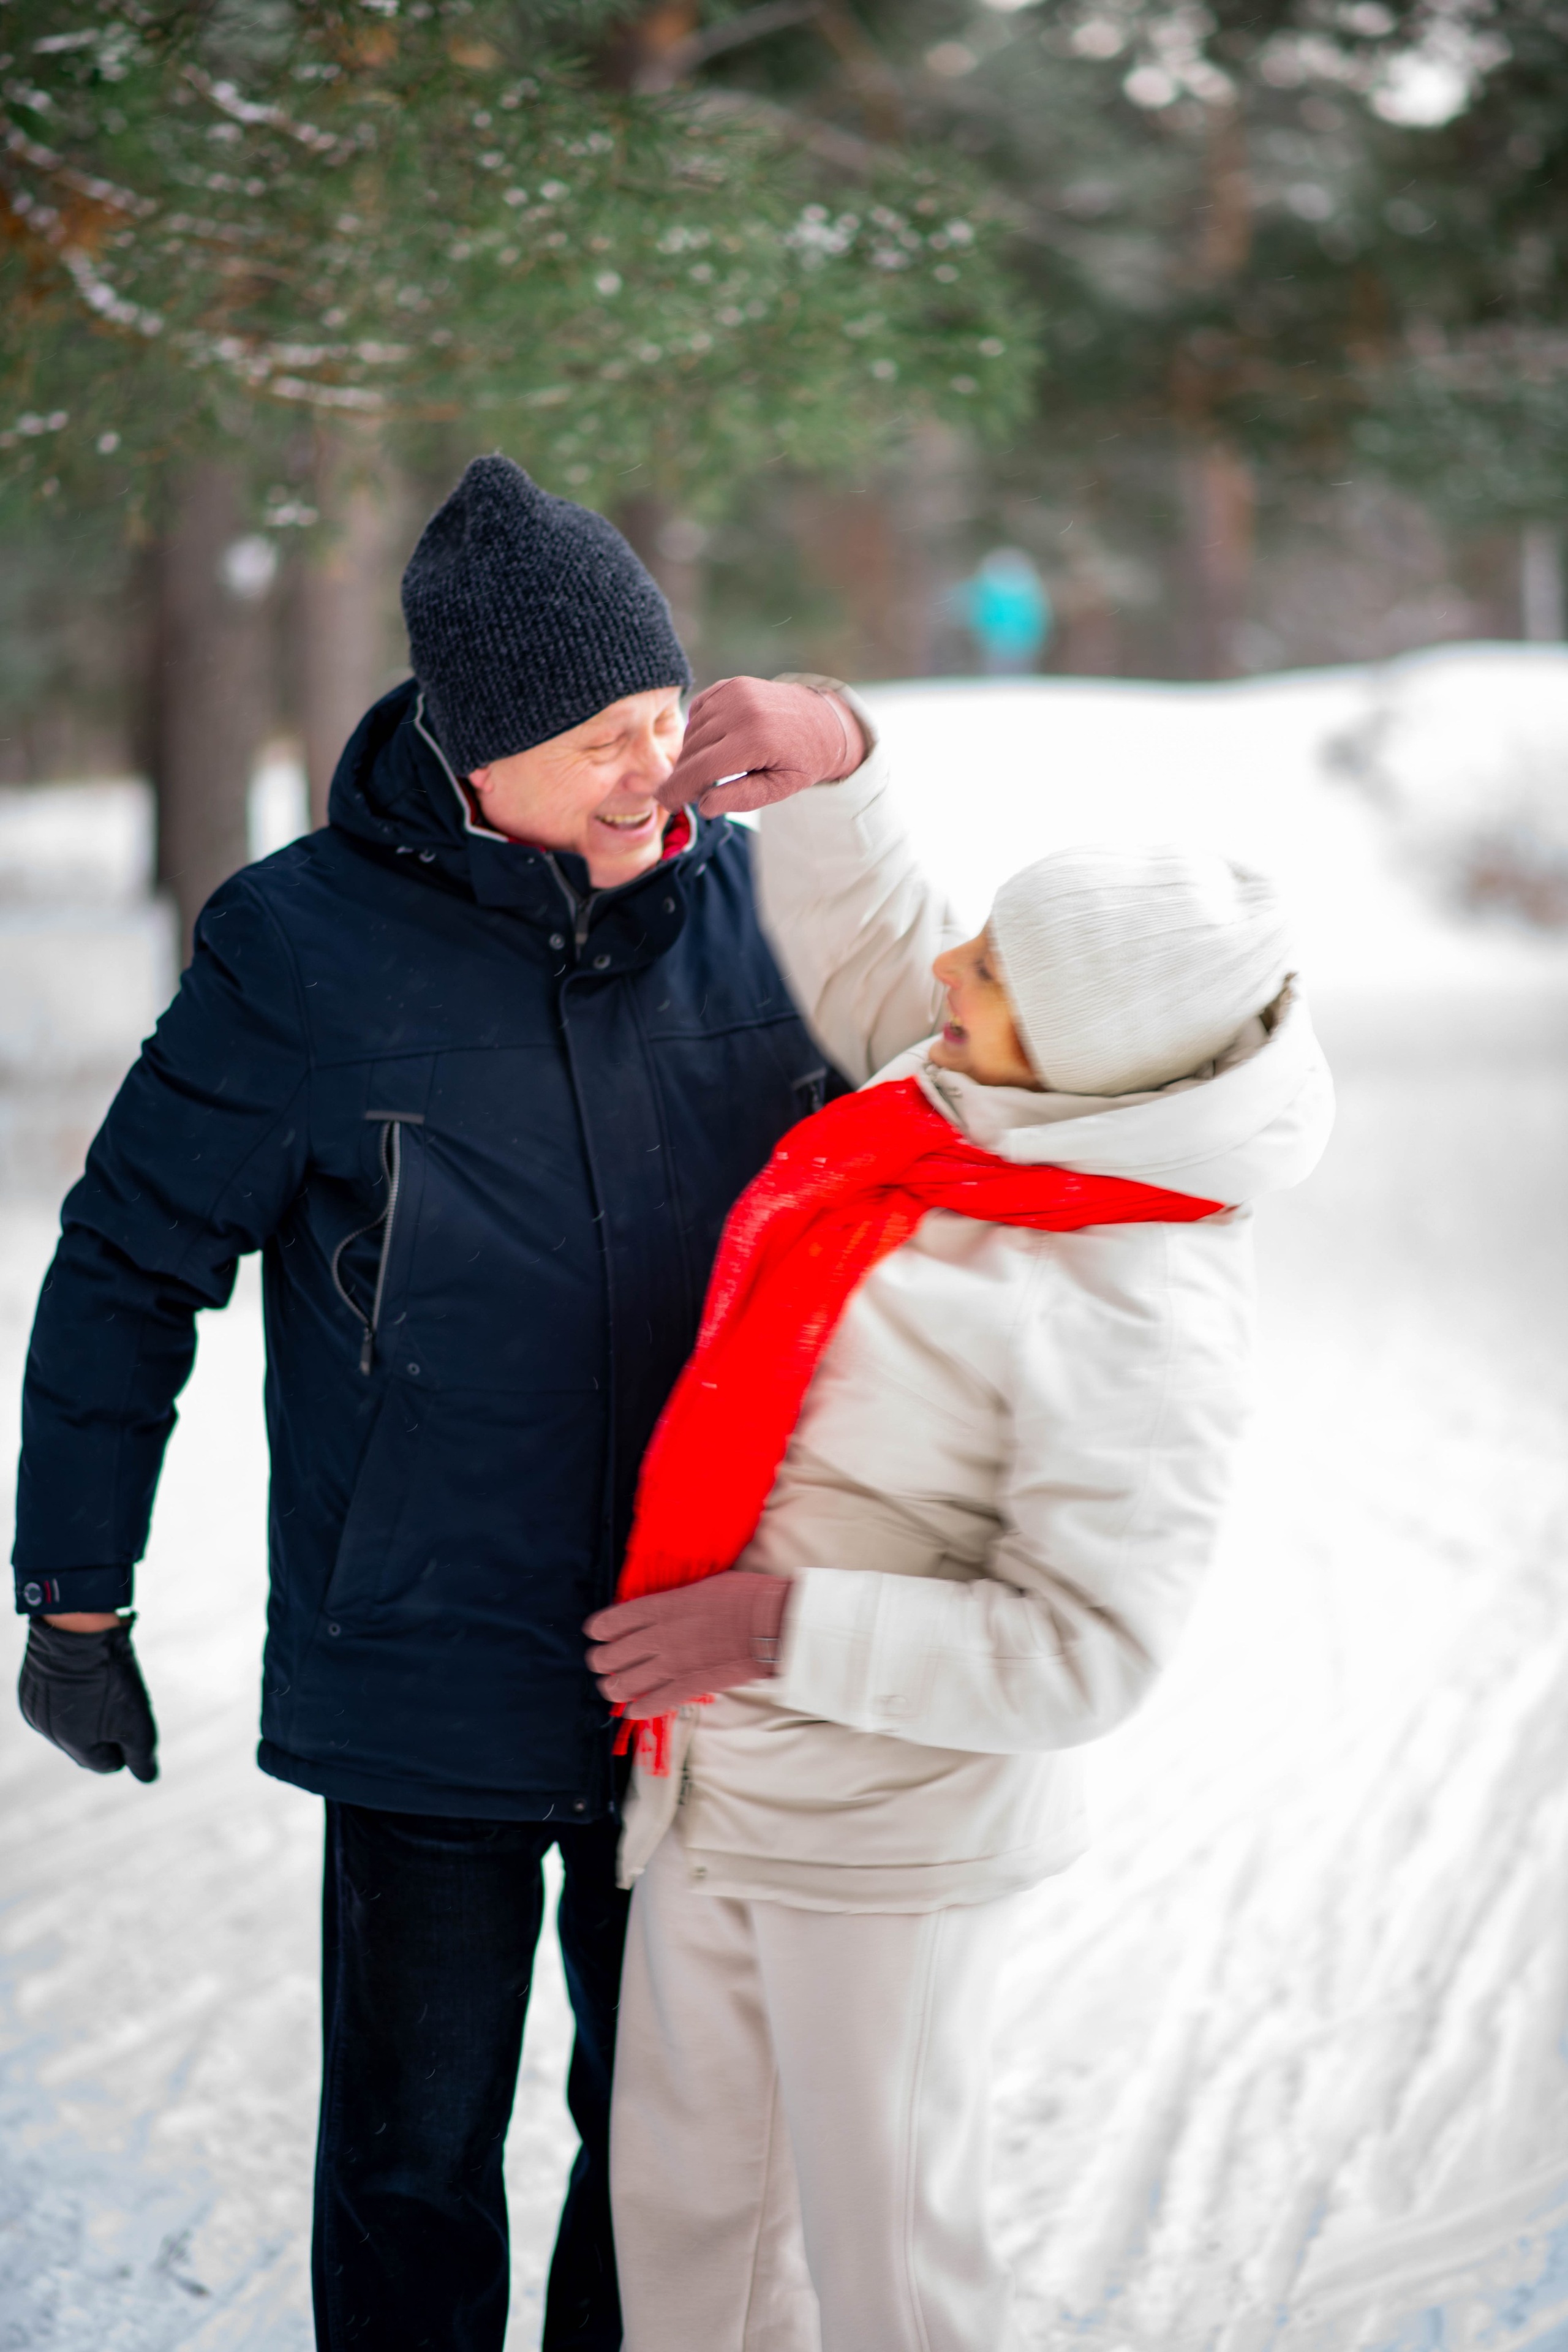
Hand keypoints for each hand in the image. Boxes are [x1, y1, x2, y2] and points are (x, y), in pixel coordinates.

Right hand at [18, 1612, 158, 1781]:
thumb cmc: (110, 1675)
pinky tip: (82, 1674)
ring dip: (86, 1712)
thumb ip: (141, 1756)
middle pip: (87, 1744)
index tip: (133, 1724)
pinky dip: (69, 1695)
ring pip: (68, 1723)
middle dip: (106, 1730)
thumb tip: (147, 1778)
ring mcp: (35, 1709)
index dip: (125, 1748)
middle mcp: (49, 1733)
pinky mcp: (29, 1688)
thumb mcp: (137, 1720)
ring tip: (101, 1682)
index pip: (105, 1763)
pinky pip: (53, 1702)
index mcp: (75, 1744)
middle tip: (120, 1700)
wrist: (76, 1626)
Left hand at [585, 1572, 792, 1718]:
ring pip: (623, 1684)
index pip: (613, 1621)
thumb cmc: (743, 1597)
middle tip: (604, 1663)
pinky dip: (638, 1709)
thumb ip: (675, 1602)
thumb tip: (664, 1609)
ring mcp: (672, 1665)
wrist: (771, 1624)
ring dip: (613, 1687)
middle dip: (601, 1661)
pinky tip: (635, 1708)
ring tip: (615, 1687)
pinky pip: (651, 1705)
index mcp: (661, 1607)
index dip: (598, 1630)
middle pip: (610, 1656)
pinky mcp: (688, 1687)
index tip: (595, 1633)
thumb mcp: (702, 1586)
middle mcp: (659, 1636)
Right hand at [657, 677, 865, 815]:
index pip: (701, 769)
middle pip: (693, 751)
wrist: (823, 721)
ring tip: (710, 771)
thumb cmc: (802, 760)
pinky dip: (699, 730)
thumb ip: (741, 798)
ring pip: (693, 732)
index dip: (678, 789)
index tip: (665, 802)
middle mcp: (743, 710)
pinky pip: (698, 712)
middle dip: (685, 775)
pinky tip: (716, 743)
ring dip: (693, 754)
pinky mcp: (731, 685)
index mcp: (756, 740)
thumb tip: (703, 806)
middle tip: (688, 794)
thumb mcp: (779, 789)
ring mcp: (735, 693)